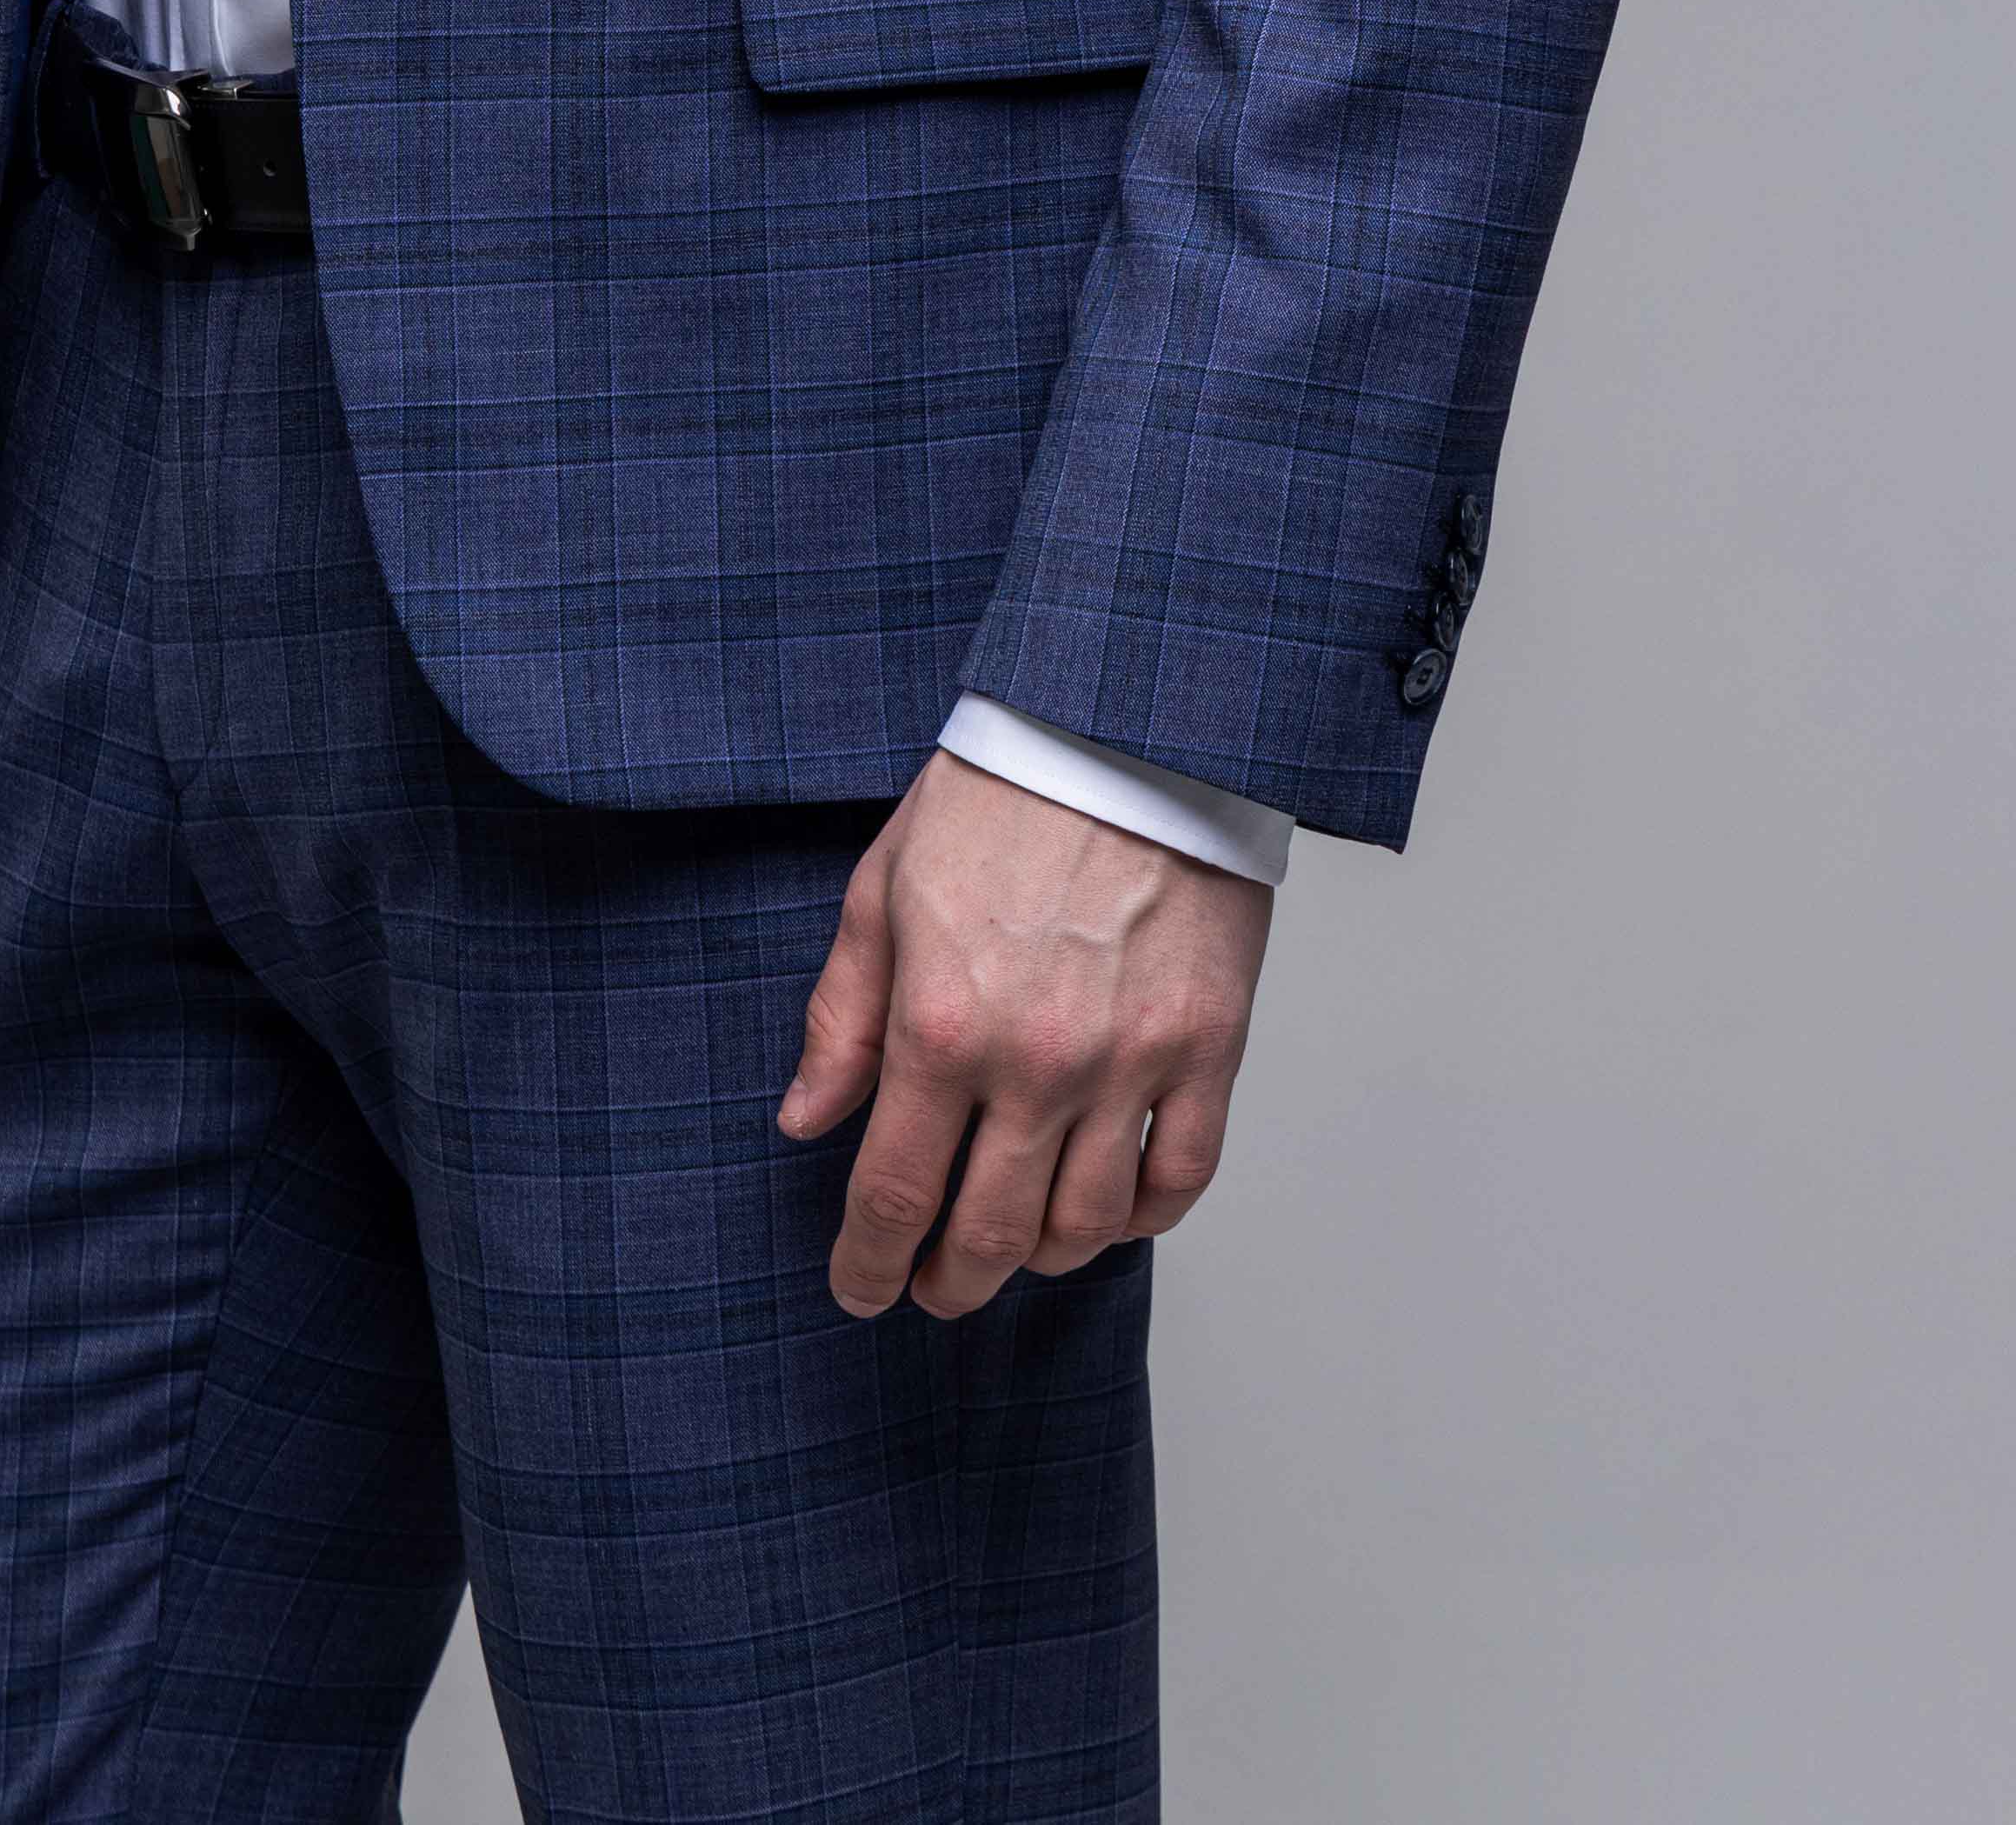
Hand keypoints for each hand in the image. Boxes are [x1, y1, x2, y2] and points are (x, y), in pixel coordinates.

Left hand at [777, 745, 1272, 1320]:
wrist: (1125, 727)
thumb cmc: (1000, 794)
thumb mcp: (883, 888)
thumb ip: (844, 1016)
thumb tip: (808, 1119)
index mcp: (941, 1024)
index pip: (895, 1193)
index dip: (870, 1262)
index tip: (860, 1288)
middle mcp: (1035, 1064)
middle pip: (987, 1234)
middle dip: (946, 1282)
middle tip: (930, 1288)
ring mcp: (1129, 1063)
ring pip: (1084, 1227)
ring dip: (1038, 1260)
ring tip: (1013, 1251)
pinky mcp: (1207, 1048)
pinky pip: (1179, 1179)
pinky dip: (1141, 1219)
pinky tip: (1108, 1213)